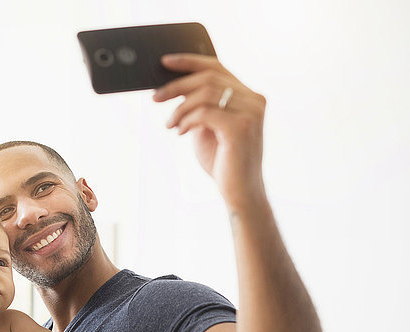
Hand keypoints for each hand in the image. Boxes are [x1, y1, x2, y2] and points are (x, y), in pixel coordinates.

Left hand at [153, 54, 266, 211]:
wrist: (239, 192)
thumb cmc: (223, 160)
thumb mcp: (207, 125)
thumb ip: (199, 104)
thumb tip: (174, 86)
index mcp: (248, 95)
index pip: (217, 67)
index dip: (189, 61)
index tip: (164, 62)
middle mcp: (254, 100)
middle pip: (208, 77)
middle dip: (177, 85)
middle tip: (155, 97)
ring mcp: (251, 113)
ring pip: (205, 94)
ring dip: (180, 108)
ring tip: (170, 124)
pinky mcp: (241, 127)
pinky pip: (205, 113)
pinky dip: (187, 120)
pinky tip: (181, 132)